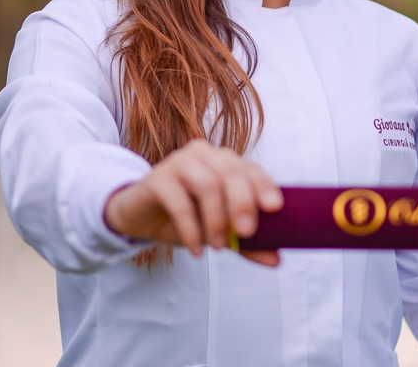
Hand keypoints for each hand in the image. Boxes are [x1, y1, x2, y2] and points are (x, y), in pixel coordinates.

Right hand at [103, 139, 283, 265]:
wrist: (140, 217)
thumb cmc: (186, 217)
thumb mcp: (219, 231)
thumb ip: (246, 242)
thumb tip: (277, 261)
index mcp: (225, 161)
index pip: (251, 169)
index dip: (264, 186)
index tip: (274, 209)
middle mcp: (205, 155)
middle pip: (231, 172)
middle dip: (243, 203)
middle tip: (246, 232)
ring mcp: (179, 163)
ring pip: (207, 185)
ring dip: (216, 219)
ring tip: (218, 247)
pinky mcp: (157, 179)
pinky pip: (179, 203)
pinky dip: (191, 229)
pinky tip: (196, 248)